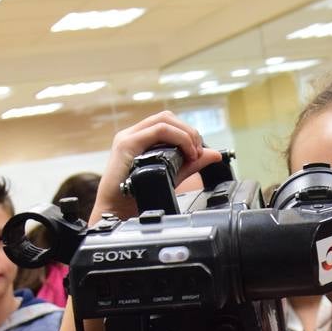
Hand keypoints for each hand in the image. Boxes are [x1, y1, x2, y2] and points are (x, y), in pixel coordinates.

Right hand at [94, 112, 224, 219]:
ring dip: (185, 134)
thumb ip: (191, 163)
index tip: (199, 151)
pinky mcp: (126, 145)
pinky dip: (178, 138)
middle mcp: (132, 134)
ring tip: (193, 153)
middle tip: (199, 151)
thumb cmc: (138, 197)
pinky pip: (157, 131)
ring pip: (163, 120)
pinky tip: (186, 154)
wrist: (116, 213)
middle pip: (166, 117)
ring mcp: (128, 137)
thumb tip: (215, 155)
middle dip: (189, 131)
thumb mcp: (172, 175)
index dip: (187, 132)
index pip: (168, 122)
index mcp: (140, 138)